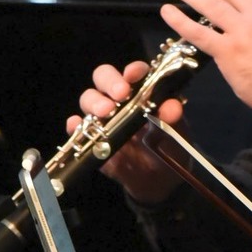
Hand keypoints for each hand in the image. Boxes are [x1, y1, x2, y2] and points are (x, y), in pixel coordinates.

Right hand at [68, 61, 183, 203]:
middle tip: (120, 94)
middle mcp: (120, 101)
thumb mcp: (176, 133)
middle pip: (104, 78)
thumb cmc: (169, 148)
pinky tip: (77, 125)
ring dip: (94, 102)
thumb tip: (172, 107)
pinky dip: (75, 125)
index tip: (134, 75)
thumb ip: (173, 118)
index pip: (134, 73)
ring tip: (106, 112)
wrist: (160, 181)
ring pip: (88, 99)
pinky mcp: (92, 139)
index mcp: (142, 93)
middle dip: (109, 82)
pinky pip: (77, 128)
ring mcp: (104, 119)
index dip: (133, 70)